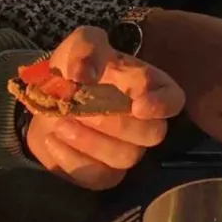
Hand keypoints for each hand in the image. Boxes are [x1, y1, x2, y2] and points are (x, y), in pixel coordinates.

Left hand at [21, 26, 184, 188]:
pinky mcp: (104, 172)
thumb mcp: (80, 44)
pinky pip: (98, 177)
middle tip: (78, 110)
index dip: (162, 105)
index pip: (173, 99)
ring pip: (125, 158)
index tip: (139, 105)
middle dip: (115, 124)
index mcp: (149, 87)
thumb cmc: (77, 67)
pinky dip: (72, 160)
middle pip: (152, 134)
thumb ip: (85, 50)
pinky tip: (53, 139)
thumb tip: (84, 75)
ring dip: (90, 142)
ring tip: (61, 123)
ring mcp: (127, 150)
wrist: (49, 97)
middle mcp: (145, 122)